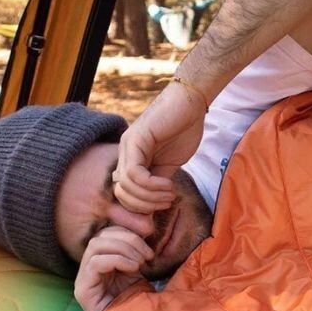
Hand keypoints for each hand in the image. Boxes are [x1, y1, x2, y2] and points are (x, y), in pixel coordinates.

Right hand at [73, 226, 153, 310]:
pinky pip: (95, 262)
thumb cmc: (134, 304)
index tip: (149, 251)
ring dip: (123, 249)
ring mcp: (82, 278)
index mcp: (100, 261)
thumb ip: (134, 253)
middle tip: (146, 256)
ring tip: (139, 263)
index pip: (107, 234)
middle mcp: (87, 268)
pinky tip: (132, 269)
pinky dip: (117, 260)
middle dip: (128, 240)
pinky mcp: (82, 289)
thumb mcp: (136, 274)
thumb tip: (145, 231)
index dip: (128, 235)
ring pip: (96, 245)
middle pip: (101, 236)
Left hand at [115, 80, 205, 213]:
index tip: (165, 205)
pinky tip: (167, 183)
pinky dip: (151, 185)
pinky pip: (134, 173)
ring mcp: (127, 146)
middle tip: (166, 202)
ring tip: (169, 192)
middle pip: (121, 193)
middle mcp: (125, 153)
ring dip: (151, 196)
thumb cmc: (183, 130)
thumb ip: (158, 183)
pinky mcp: (135, 140)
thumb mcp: (169, 165)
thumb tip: (153, 207)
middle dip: (145, 205)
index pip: (124, 194)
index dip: (142, 206)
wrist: (190, 104)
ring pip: (126, 185)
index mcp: (131, 160)